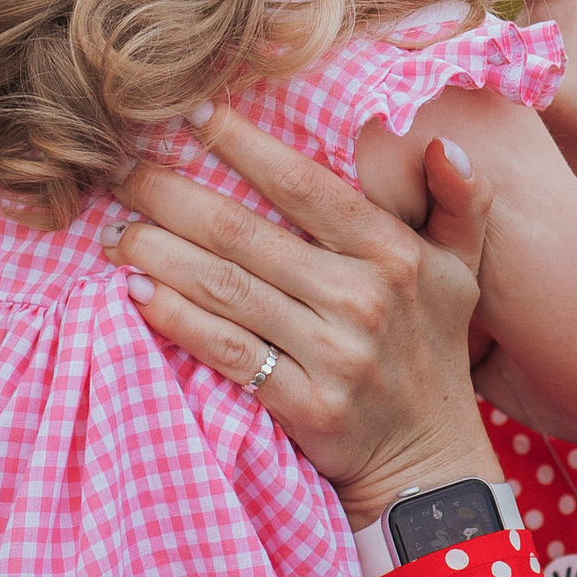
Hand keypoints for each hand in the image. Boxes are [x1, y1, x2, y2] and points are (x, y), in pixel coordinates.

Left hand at [106, 114, 498, 529]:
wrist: (429, 463)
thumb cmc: (433, 352)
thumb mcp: (461, 272)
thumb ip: (461, 203)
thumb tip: (447, 142)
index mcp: (394, 254)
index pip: (304, 184)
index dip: (242, 144)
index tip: (188, 113)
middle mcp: (363, 298)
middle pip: (244, 234)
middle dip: (172, 195)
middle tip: (120, 169)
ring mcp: (333, 354)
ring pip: (224, 289)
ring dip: (158, 254)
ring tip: (114, 231)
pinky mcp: (303, 403)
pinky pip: (224, 350)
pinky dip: (175, 318)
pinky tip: (136, 293)